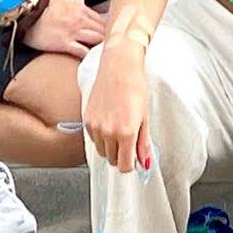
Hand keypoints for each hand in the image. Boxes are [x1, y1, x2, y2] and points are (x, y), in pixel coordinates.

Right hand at [24, 0, 107, 55]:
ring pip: (96, 39)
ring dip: (100, 45)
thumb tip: (83, 6)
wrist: (28, 13)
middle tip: (112, 44)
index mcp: (80, 7)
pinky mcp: (65, 44)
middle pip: (101, 29)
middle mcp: (80, 19)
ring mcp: (73, 32)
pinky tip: (90, 58)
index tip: (110, 32)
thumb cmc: (42, 5)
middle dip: (108, 36)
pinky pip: (83, 51)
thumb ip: (76, 3)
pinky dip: (88, 55)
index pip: (100, 18)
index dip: (106, 26)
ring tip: (104, 52)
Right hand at [84, 38, 152, 172]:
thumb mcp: (144, 116)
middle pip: (112, 161)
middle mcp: (108, 132)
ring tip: (118, 128)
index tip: (133, 157)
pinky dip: (101, 136)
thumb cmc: (135, 87)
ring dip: (110, 147)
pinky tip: (109, 121)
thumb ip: (143, 142)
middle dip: (121, 154)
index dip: (130, 163)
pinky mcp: (87, 120)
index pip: (124, 166)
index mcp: (126, 133)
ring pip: (101, 152)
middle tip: (128, 139)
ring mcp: (96, 127)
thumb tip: (145, 162)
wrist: (118, 66)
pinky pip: (93, 139)